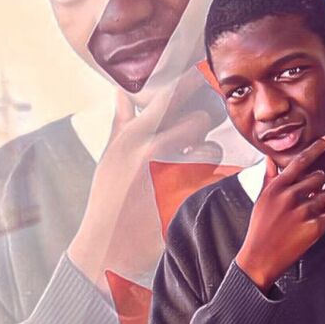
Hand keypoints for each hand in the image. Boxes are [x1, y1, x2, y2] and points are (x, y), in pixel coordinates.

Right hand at [68, 85, 211, 288]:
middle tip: (192, 141)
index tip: (202, 77)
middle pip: (200, 119)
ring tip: (189, 172)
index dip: (193, 81)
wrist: (110, 247)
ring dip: (208, 157)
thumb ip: (121, 123)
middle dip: (201, 128)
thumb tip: (122, 92)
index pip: (172, 93)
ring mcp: (175, 173)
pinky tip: (193, 190)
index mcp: (135, 135)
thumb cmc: (109, 201)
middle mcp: (155, 148)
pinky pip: (215, 177)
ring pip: (212, 148)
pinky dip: (210, 181)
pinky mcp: (191, 197)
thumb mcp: (110, 158)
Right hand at [235, 136, 324, 290]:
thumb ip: (269, 178)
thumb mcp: (261, 200)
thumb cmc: (260, 228)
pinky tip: (312, 227)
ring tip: (308, 215)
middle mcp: (290, 196)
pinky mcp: (314, 228)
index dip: (317, 148)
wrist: (259, 258)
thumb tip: (270, 159)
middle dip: (318, 186)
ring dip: (322, 204)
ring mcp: (302, 212)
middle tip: (309, 199)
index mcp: (277, 187)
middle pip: (319, 177)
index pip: (301, 161)